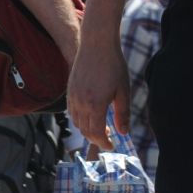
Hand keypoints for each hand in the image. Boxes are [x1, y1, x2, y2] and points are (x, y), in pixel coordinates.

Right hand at [67, 33, 129, 151]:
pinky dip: (80, 118)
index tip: (111, 146)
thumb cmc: (113, 67)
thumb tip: (123, 132)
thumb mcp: (123, 91)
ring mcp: (72, 96)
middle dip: (96, 138)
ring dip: (87, 128)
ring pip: (76, 121)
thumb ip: (122, 114)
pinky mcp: (69, 90)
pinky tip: (91, 113)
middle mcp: (80, 103)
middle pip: (84, 130)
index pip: (95, 133)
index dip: (103, 142)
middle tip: (108, 138)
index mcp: (95, 105)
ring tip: (101, 126)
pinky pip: (72, 111)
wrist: (96, 46)